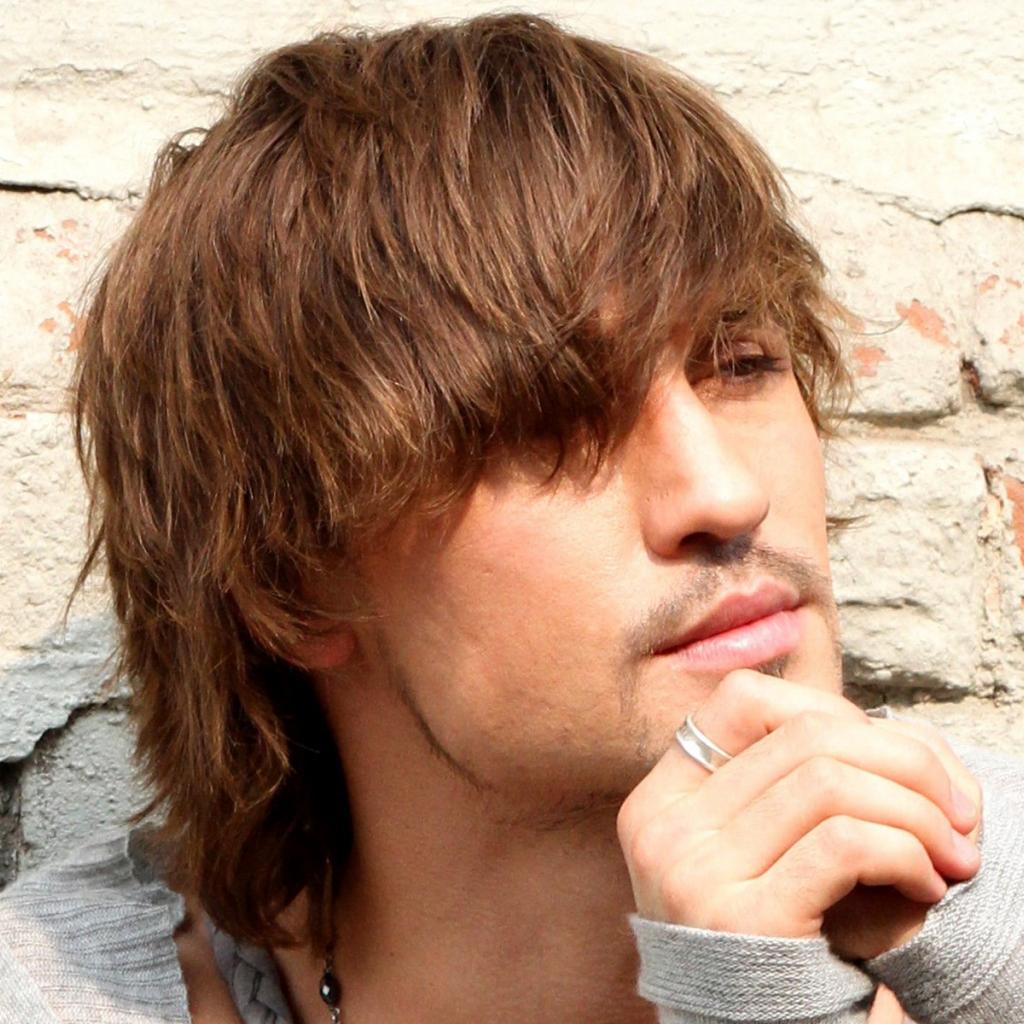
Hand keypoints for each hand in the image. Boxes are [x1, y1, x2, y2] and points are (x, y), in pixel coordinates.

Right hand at [616, 670, 980, 952]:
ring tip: (952, 853)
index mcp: (661, 799)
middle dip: (904, 760)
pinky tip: (928, 885)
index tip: (887, 758)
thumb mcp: (758, 854)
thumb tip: (895, 729)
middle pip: (804, 735)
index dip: (825, 708)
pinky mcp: (741, 919)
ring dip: (917, 812)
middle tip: (958, 807)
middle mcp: (663, 827)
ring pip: (830, 781)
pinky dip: (908, 853)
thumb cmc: (777, 946)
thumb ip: (789, 786)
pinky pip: (846, 843)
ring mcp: (692, 871)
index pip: (740, 699)